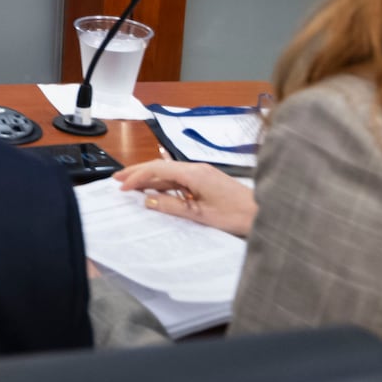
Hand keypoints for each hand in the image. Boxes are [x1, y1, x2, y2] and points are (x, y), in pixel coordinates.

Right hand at [114, 161, 256, 237]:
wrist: (263, 213)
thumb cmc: (236, 215)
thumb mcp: (200, 214)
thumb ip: (172, 206)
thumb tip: (149, 200)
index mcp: (193, 173)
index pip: (157, 170)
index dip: (137, 177)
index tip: (122, 186)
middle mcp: (197, 168)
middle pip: (161, 166)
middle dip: (138, 172)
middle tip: (118, 179)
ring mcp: (202, 173)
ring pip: (169, 172)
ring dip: (150, 177)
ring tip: (132, 184)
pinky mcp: (207, 179)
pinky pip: (180, 178)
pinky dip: (164, 183)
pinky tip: (157, 189)